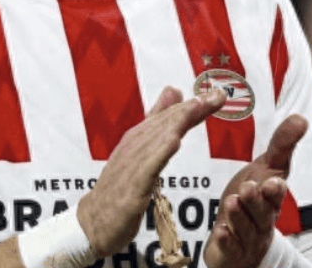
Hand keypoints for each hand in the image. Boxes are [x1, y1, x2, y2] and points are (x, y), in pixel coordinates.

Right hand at [78, 86, 226, 256]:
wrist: (93, 221)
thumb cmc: (119, 186)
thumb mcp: (140, 151)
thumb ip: (157, 121)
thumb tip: (173, 90)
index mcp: (138, 138)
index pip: (169, 117)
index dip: (193, 105)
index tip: (218, 95)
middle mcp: (135, 145)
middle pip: (167, 123)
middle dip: (192, 108)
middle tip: (218, 96)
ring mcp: (132, 165)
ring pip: (158, 138)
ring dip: (179, 121)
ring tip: (199, 107)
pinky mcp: (132, 186)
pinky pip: (148, 166)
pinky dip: (160, 151)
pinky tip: (175, 140)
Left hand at [204, 114, 307, 267]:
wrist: (240, 238)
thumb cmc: (253, 200)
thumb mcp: (266, 170)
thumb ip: (281, 145)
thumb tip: (301, 118)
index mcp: (271, 198)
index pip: (275, 194)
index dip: (274, 190)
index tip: (273, 181)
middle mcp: (262, 218)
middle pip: (261, 212)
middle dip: (256, 201)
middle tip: (248, 188)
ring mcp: (248, 236)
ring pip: (246, 228)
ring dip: (239, 216)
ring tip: (232, 202)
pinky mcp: (232, 251)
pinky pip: (231, 247)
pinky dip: (227, 240)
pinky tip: (221, 232)